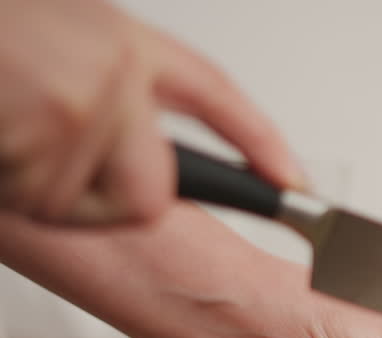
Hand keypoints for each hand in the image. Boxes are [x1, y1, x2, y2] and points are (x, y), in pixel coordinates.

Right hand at [0, 0, 299, 224]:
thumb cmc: (1, 30)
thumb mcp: (53, 36)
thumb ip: (103, 85)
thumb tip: (130, 143)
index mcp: (123, 40)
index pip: (218, 97)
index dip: (260, 143)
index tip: (293, 182)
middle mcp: (117, 74)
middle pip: (152, 196)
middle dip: (106, 201)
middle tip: (44, 160)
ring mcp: (83, 106)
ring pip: (80, 205)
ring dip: (29, 186)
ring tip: (5, 127)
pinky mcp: (47, 131)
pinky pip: (39, 203)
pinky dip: (7, 187)